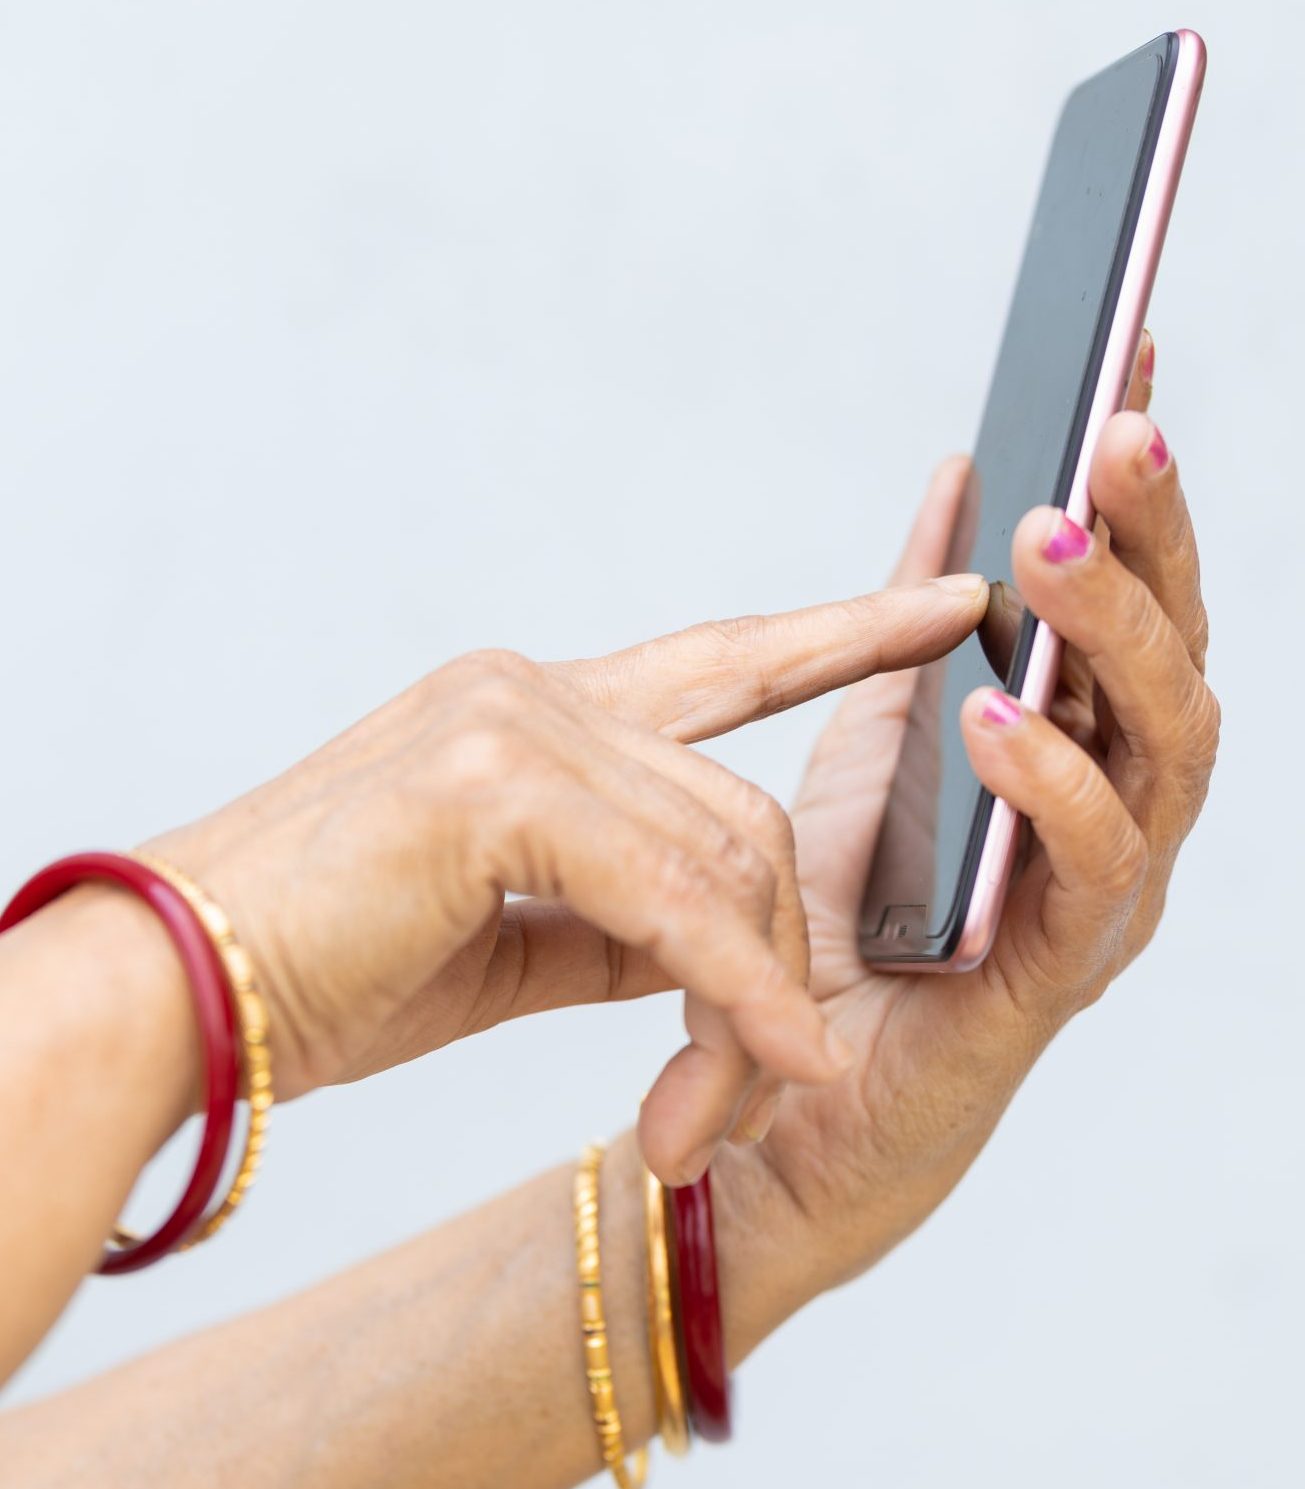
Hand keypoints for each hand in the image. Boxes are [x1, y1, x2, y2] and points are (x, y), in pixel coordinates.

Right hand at [149, 577, 985, 1181]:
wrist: (176, 993)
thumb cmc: (331, 962)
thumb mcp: (516, 939)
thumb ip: (627, 919)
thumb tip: (725, 944)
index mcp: (539, 711)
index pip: (726, 660)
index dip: (843, 633)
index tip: (944, 603)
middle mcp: (534, 690)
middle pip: (742, 812)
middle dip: (782, 951)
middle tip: (778, 1067)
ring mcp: (514, 721)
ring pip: (724, 857)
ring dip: (754, 995)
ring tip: (730, 1104)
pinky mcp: (495, 783)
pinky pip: (673, 898)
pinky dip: (736, 991)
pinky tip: (775, 1062)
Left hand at [741, 336, 1218, 1293]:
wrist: (795, 1075)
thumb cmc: (855, 907)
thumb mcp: (882, 729)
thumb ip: (920, 615)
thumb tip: (958, 472)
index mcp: (1079, 743)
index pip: (1134, 593)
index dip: (1141, 487)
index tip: (1127, 361)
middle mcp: (1115, 808)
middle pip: (1175, 652)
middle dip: (1152, 537)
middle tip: (1113, 430)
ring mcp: (1102, 893)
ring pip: (1162, 749)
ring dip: (1113, 640)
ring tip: (1050, 549)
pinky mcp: (1058, 970)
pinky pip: (1087, 870)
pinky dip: (1051, 785)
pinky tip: (995, 713)